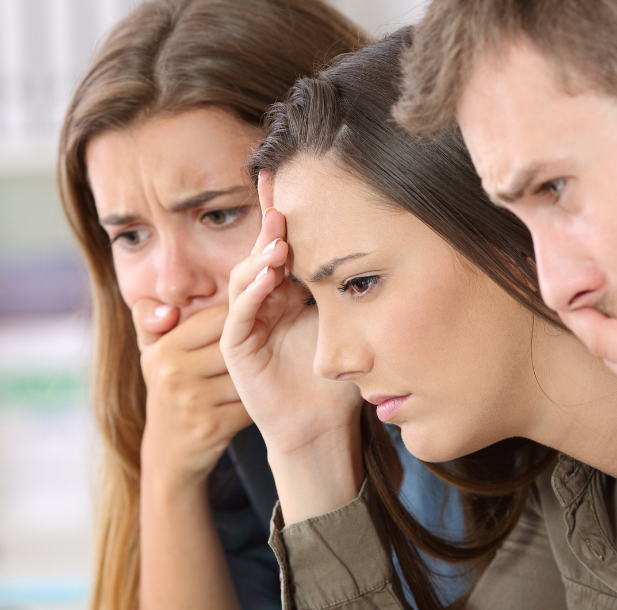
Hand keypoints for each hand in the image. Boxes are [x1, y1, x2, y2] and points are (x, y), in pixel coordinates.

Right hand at [136, 300, 251, 490]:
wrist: (167, 454)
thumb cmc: (167, 392)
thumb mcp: (150, 354)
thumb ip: (149, 318)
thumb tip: (170, 309)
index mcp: (165, 349)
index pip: (217, 318)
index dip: (241, 317)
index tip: (257, 321)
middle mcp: (175, 373)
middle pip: (235, 346)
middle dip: (255, 347)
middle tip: (270, 345)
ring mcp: (193, 402)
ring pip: (245, 375)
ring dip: (258, 377)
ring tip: (264, 374)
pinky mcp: (213, 427)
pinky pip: (250, 404)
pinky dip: (257, 402)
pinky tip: (258, 399)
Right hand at [221, 173, 363, 520]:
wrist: (322, 426)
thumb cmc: (340, 378)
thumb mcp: (351, 322)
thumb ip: (349, 286)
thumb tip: (380, 237)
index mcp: (287, 291)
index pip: (282, 243)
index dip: (282, 211)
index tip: (286, 174)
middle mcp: (264, 301)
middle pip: (261, 252)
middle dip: (269, 223)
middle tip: (282, 196)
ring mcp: (247, 322)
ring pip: (246, 276)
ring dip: (261, 255)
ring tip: (279, 237)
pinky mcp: (236, 347)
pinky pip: (238, 313)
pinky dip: (252, 291)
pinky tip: (269, 275)